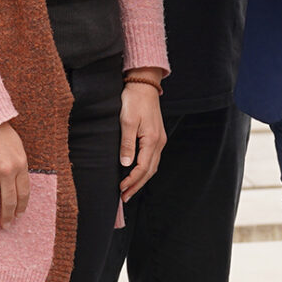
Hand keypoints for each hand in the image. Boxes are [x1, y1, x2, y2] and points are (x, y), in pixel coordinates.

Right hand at [0, 119, 29, 226]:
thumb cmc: (0, 132)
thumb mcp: (17, 148)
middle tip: (5, 226)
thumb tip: (17, 188)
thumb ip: (18, 167)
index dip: (21, 208)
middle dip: (8, 216)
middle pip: (9, 201)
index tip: (18, 216)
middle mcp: (6, 171)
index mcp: (20, 165)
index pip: (23, 193)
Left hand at [118, 81, 166, 201]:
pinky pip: (153, 159)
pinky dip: (145, 170)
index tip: (121, 189)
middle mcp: (159, 142)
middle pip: (149, 171)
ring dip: (141, 180)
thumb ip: (127, 144)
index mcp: (152, 140)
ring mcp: (160, 140)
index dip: (132, 181)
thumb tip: (125, 164)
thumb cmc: (134, 100)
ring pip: (152, 166)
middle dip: (137, 185)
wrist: (144, 85)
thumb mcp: (127, 121)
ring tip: (129, 190)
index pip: (142, 168)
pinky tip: (137, 173)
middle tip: (124, 197)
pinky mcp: (157, 136)